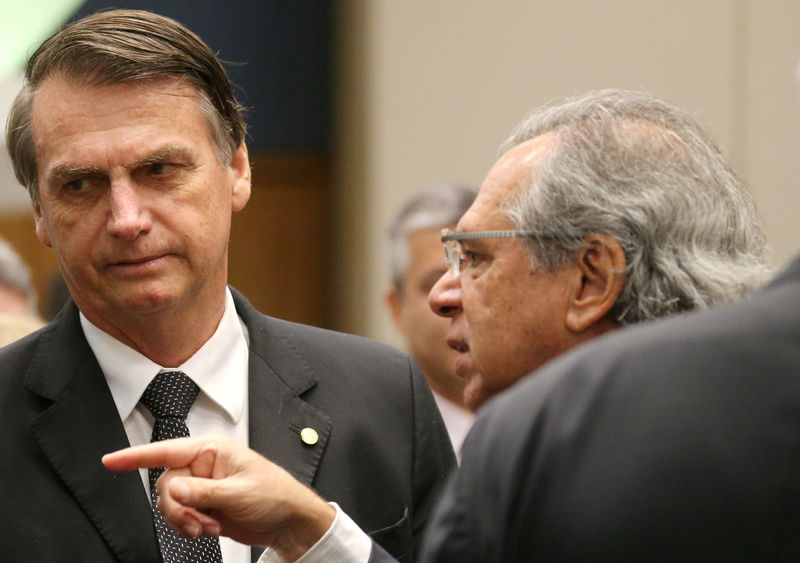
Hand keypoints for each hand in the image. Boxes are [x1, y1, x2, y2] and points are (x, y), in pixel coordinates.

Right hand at [102, 435, 334, 559]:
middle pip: (166, 485)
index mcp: (213, 450)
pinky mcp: (203, 506)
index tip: (110, 460)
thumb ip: (203, 492)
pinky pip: (180, 517)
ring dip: (185, 520)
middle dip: (179, 508)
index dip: (136, 456)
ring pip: (170, 504)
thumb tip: (173, 490)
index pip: (167, 450)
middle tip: (200, 521)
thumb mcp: (239, 493)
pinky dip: (190, 527)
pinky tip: (210, 529)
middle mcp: (203, 465)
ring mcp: (202, 487)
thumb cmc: (275, 495)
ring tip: (210, 526)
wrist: (289, 521)